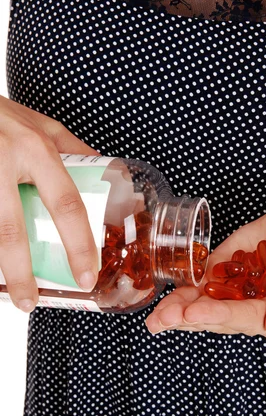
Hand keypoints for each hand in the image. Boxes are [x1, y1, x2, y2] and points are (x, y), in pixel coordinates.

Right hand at [0, 95, 100, 311]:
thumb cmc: (0, 114)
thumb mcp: (41, 124)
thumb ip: (72, 150)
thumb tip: (105, 173)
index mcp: (36, 149)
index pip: (66, 204)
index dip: (78, 244)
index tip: (86, 275)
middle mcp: (4, 161)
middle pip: (12, 230)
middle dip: (22, 272)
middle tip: (31, 301)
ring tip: (7, 292)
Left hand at [145, 206, 265, 341]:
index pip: (239, 318)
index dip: (214, 315)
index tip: (191, 313)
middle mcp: (249, 305)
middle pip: (214, 315)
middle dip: (185, 317)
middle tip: (160, 319)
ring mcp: (236, 288)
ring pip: (203, 301)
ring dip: (179, 306)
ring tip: (156, 314)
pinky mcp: (226, 268)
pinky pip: (203, 279)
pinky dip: (185, 285)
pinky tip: (166, 292)